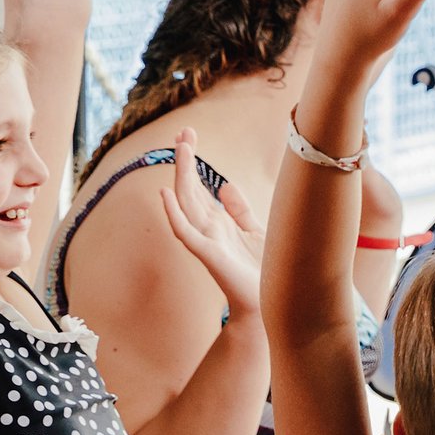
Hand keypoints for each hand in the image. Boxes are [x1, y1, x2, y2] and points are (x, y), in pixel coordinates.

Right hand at [158, 130, 265, 318]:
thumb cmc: (260, 269)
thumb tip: (223, 184)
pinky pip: (185, 232)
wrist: (269, 301)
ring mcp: (206, 240)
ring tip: (180, 150)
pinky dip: (173, 213)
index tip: (188, 135)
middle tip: (183, 132)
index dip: (192, 161)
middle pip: (189, 189)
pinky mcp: (208, 254)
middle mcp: (208, 228)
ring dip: (181, 176)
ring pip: (186, 203)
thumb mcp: (253, 230)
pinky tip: (165, 193)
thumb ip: (238, 208)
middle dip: (185, 161)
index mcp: (217, 221)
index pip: (198, 186)